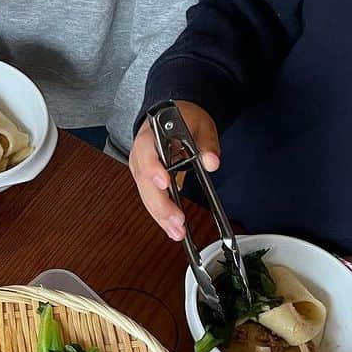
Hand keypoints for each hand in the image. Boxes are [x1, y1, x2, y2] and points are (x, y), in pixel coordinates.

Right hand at [128, 101, 219, 239]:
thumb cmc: (181, 119)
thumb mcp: (199, 124)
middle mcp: (140, 155)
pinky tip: (172, 228)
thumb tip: (212, 163)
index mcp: (150, 136)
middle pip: (144, 182)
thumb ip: (206, 143)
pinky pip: (150, 199)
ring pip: (145, 196)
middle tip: (177, 222)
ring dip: (160, 216)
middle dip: (160, 204)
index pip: (146, 153)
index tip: (164, 183)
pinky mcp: (145, 182)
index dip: (153, 169)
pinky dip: (160, 214)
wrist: (168, 118)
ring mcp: (140, 170)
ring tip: (176, 232)